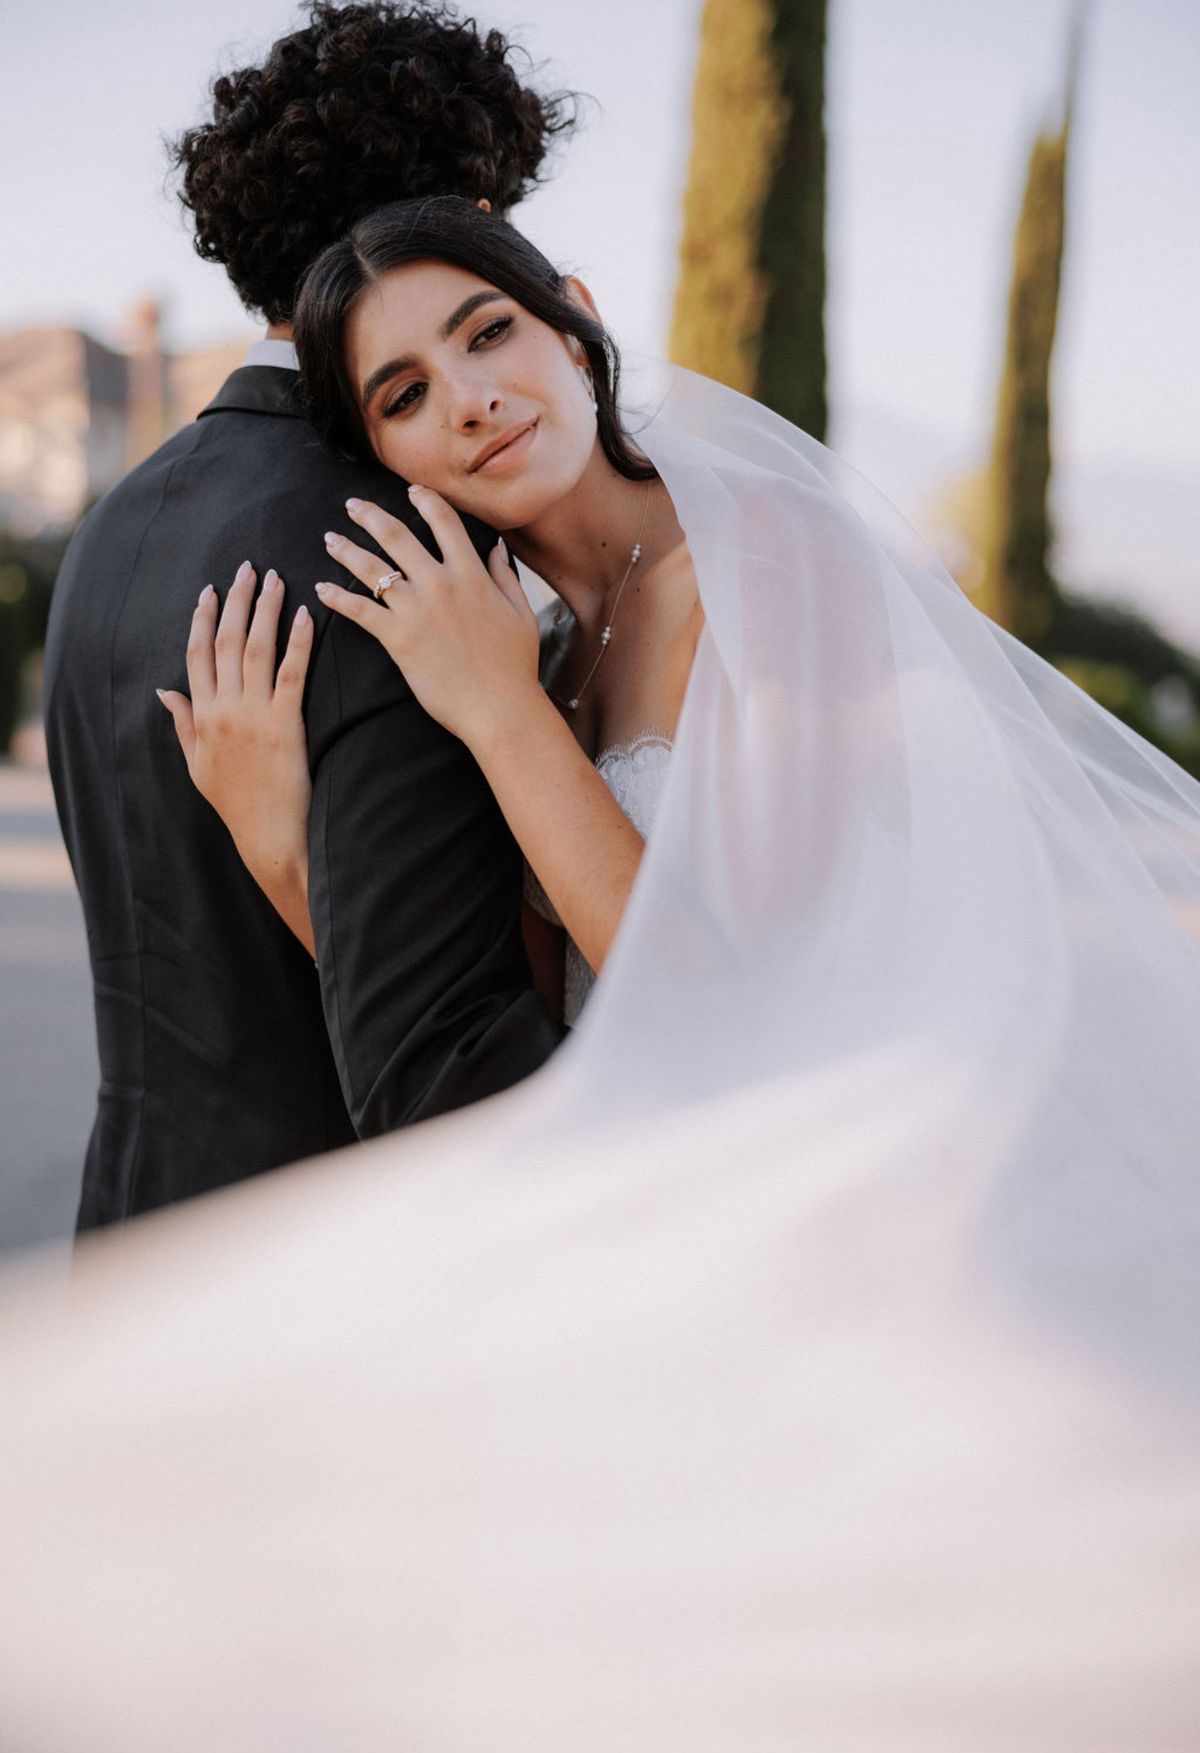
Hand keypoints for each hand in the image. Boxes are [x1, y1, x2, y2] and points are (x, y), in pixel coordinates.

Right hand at [158, 562, 314, 912]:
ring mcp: (253, 716)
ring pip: (256, 649)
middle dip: (236, 600)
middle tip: (248, 567)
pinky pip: (291, 675)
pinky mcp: (285, 726)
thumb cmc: (235, 803)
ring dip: (266, 610)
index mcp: (202, 715)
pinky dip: (297, 643)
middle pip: (226, 641)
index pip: (197, 654)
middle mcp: (224, 709)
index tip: (210, 589)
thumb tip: (164, 690)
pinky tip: (305, 616)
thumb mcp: (196, 764)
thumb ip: (183, 723)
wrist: (267, 837)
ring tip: (276, 578)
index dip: (203, 618)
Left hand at [316, 487, 539, 751]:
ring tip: (330, 539)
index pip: (444, 522)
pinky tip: (321, 589)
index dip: (425, 500)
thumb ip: (505, 577)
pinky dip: (337, 598)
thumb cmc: (515, 666)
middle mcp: (440, 584)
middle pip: (396, 535)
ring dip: (346, 549)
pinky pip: (359, 611)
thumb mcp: (521, 614)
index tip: (411, 491)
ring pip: (371, 568)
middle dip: (369, 515)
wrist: (499, 707)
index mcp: (471, 575)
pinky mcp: (398, 639)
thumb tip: (497, 547)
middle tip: (352, 506)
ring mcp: (416, 611)